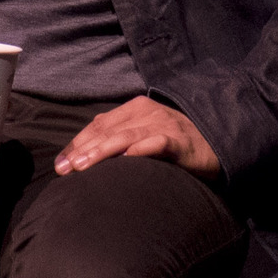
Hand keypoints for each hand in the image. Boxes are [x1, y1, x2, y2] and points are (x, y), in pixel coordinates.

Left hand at [55, 96, 221, 179]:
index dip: (76, 143)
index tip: (60, 164)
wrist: (217, 143)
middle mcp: (148, 112)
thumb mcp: (146, 132)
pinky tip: (124, 160)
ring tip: (82, 166)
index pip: (98, 124)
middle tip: (64, 169)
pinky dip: (138, 151)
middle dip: (82, 150)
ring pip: (125, 137)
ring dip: (101, 151)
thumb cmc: (176, 142)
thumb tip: (83, 155)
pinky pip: (155, 145)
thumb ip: (120, 137)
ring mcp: (163, 125)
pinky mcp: (178, 141)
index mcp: (136, 108)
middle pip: (107, 130)